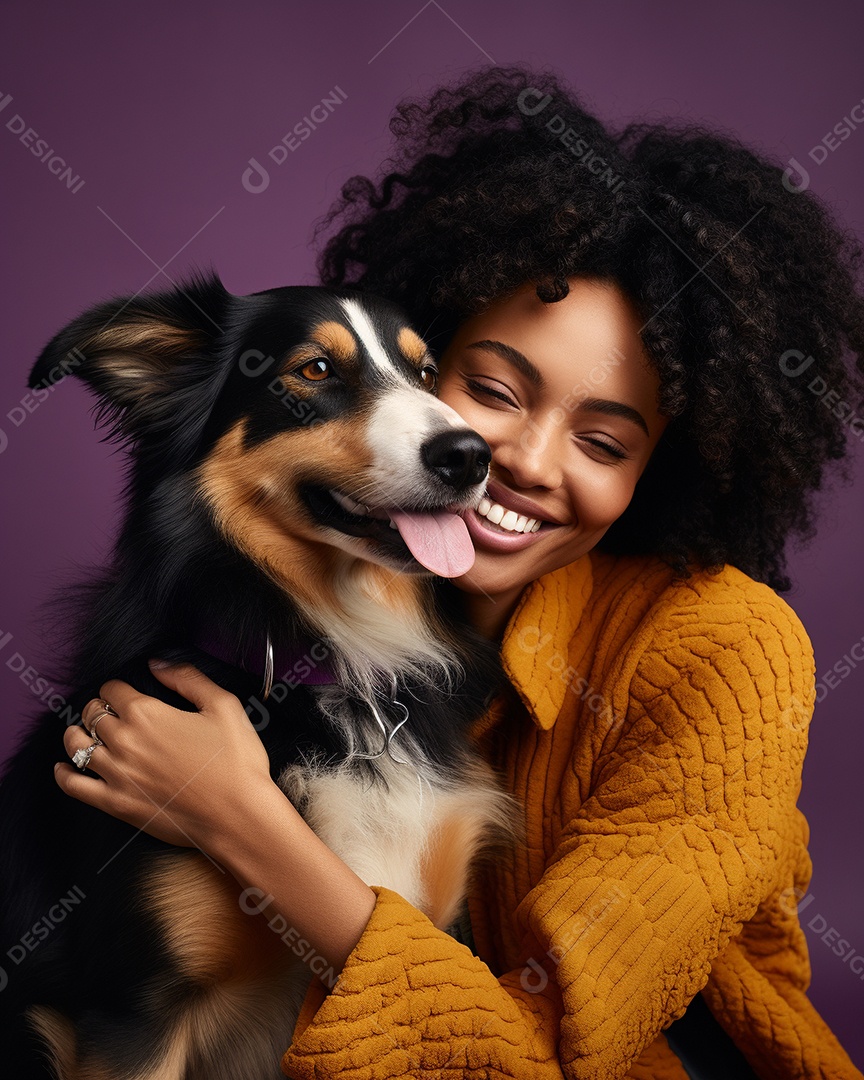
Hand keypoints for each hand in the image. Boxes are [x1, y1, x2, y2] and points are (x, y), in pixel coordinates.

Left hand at [56, 661, 275, 848]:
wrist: (237, 815)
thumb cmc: (236, 762)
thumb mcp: (223, 706)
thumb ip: (188, 678)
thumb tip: (157, 664)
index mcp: (148, 714)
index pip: (112, 689)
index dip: (117, 688)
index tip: (123, 693)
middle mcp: (125, 741)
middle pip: (92, 713)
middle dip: (99, 707)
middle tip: (110, 712)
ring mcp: (116, 774)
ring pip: (76, 744)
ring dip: (78, 733)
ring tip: (87, 733)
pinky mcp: (115, 803)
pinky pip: (73, 785)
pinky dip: (64, 773)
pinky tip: (65, 768)